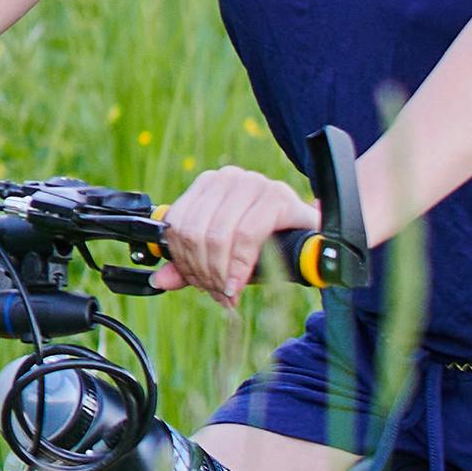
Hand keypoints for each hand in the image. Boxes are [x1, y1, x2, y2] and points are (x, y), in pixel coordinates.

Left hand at [157, 161, 323, 305]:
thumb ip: (189, 264)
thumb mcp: (223, 254)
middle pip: (194, 232)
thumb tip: (159, 280)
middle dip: (202, 272)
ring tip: (227, 292)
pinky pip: (246, 236)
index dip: (183, 261)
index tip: (197, 284)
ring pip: (217, 236)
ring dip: (219, 274)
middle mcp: (228, 177)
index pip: (177, 224)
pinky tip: (238, 284)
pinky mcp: (277, 196)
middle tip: (216, 293)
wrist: (313, 236)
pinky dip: (238, 266)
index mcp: (209, 184)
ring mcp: (254, 183)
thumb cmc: (267, 242)